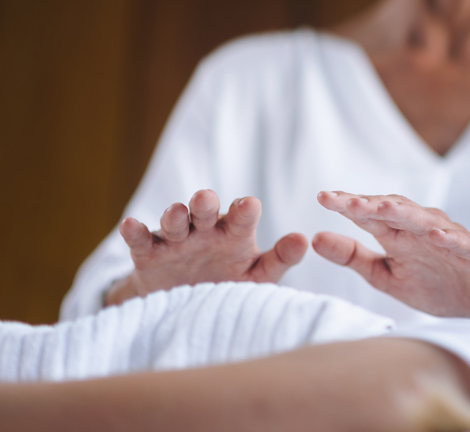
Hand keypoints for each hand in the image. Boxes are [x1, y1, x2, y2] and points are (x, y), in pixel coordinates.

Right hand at [108, 190, 307, 305]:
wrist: (189, 305)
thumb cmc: (231, 283)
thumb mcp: (258, 276)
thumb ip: (280, 259)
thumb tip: (305, 240)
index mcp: (235, 232)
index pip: (242, 216)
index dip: (244, 210)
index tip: (249, 206)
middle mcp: (206, 229)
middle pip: (205, 209)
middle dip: (205, 203)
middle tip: (206, 199)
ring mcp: (176, 239)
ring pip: (174, 221)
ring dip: (174, 215)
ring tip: (177, 213)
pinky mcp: (150, 254)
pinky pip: (141, 240)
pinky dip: (135, 232)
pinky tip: (130, 225)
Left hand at [312, 191, 469, 318]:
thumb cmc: (437, 285)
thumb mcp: (386, 276)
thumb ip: (352, 258)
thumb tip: (314, 238)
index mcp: (398, 234)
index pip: (369, 214)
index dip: (347, 205)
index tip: (322, 198)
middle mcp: (421, 229)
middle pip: (392, 210)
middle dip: (368, 204)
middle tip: (342, 200)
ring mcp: (450, 238)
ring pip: (423, 220)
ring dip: (403, 212)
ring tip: (381, 206)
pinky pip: (461, 243)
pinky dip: (449, 237)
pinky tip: (435, 234)